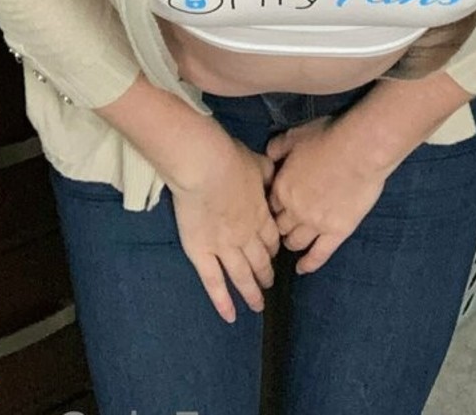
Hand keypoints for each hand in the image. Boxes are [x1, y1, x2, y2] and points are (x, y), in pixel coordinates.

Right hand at [170, 133, 280, 323]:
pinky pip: (214, 283)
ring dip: (251, 292)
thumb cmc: (230, 159)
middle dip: (266, 274)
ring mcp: (224, 248)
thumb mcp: (258, 163)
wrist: (204, 166)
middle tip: (269, 284)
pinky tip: (230, 316)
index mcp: (261, 215)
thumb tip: (274, 173)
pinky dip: (222, 301)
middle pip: (260, 261)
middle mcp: (247, 237)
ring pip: (241, 276)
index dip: (273, 249)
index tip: (274, 255)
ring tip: (257, 305)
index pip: (271, 239)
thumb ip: (267, 174)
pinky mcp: (201, 253)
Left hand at [264, 117, 389, 274]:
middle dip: (278, 227)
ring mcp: (315, 224)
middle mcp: (293, 210)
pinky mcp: (337, 232)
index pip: (268, 205)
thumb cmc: (328, 137)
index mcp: (281, 186)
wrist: (360, 149)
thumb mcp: (295, 136)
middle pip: (279, 226)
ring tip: (291, 244)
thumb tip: (269, 154)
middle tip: (280, 229)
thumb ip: (278, 147)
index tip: (274, 209)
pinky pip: (319, 255)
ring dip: (290, 243)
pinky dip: (309, 264)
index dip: (270, 207)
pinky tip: (302, 268)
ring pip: (295, 242)